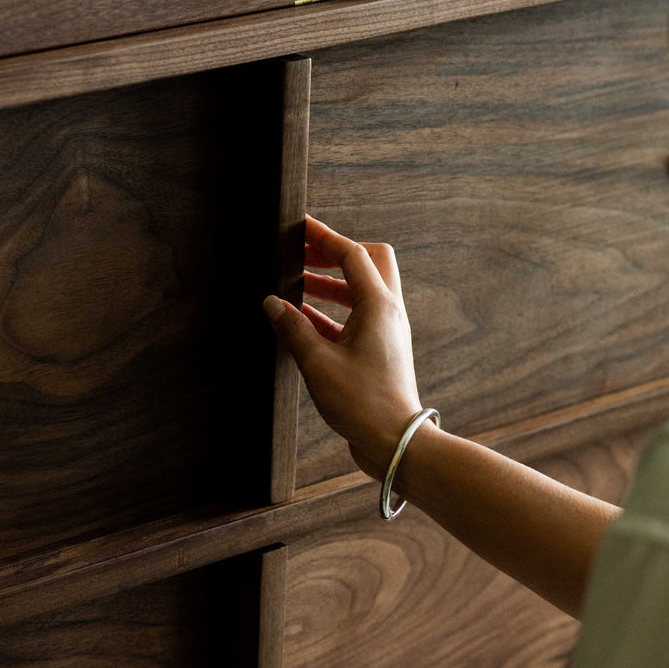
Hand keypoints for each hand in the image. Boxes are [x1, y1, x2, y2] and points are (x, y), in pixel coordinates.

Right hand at [262, 215, 422, 481]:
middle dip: (335, 254)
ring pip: (362, 289)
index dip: (325, 237)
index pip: (352, 254)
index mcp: (378, 306)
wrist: (396, 441)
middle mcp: (388, 312)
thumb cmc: (363, 403)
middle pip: (369, 262)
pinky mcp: (381, 349)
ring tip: (296, 285)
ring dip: (331, 283)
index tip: (301, 226)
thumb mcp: (319, 363)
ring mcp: (387, 330)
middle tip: (302, 255)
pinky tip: (304, 318)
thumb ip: (294, 328)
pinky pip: (357, 316)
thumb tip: (272, 302)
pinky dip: (332, 310)